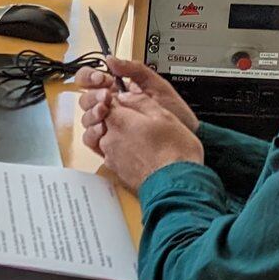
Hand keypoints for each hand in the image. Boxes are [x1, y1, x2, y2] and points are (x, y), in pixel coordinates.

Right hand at [74, 55, 197, 154]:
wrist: (185, 137)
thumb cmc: (175, 113)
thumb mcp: (157, 85)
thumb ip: (135, 69)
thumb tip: (111, 59)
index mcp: (118, 90)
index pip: (91, 80)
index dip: (91, 77)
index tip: (104, 79)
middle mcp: (110, 107)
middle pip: (85, 99)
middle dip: (93, 96)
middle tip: (107, 97)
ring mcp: (109, 125)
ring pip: (85, 118)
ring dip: (91, 114)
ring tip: (106, 113)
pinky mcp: (110, 144)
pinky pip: (90, 139)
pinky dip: (92, 133)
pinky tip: (104, 130)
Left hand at [86, 83, 203, 191]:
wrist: (175, 184)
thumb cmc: (174, 151)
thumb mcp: (164, 115)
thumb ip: (141, 101)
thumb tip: (126, 95)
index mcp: (119, 121)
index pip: (104, 102)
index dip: (114, 98)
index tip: (124, 99)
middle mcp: (109, 139)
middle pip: (103, 121)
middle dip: (116, 117)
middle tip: (136, 119)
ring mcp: (111, 156)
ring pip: (106, 138)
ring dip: (118, 135)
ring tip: (139, 137)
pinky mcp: (117, 170)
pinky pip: (112, 154)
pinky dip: (122, 150)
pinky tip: (139, 151)